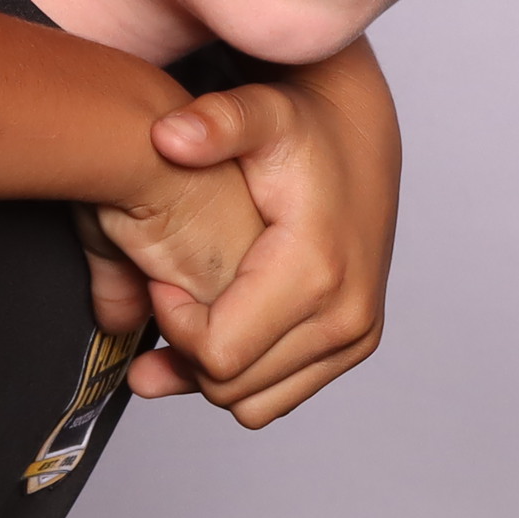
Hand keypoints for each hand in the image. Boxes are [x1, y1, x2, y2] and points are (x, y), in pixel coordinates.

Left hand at [109, 71, 395, 429]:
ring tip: (188, 316)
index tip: (160, 280)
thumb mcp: (257, 113)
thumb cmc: (302, 129)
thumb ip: (216, 123)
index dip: (173, 325)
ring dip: (211, 373)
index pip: (218, 353)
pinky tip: (221, 326)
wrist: (358, 137)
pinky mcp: (355, 345)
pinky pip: (280, 397)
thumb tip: (169, 136)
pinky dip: (243, 375)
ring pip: (254, 404)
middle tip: (168, 296)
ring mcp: (354, 336)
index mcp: (315, 271)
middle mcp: (345, 314)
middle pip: (231, 387)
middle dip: (185, 352)